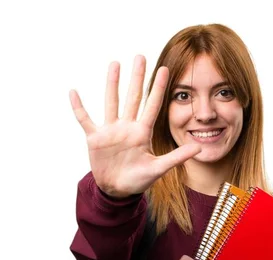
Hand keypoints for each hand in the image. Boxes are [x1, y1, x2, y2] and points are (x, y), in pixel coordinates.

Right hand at [69, 56, 201, 197]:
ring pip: (111, 102)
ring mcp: (110, 131)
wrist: (117, 191)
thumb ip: (177, 158)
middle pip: (132, 97)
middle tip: (140, 56)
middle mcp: (127, 127)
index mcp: (142, 133)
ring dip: (112, 84)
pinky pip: (85, 119)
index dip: (158, 88)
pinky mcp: (95, 138)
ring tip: (115, 64)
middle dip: (136, 78)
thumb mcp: (158, 169)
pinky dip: (78, 107)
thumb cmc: (138, 180)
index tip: (165, 69)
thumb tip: (198, 148)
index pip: (152, 106)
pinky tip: (73, 92)